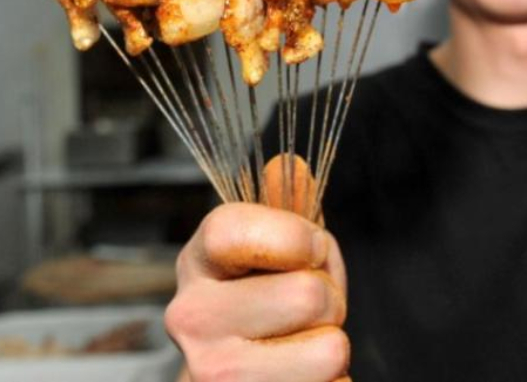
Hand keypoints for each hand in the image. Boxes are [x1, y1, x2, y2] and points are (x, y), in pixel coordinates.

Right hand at [166, 160, 349, 380]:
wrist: (238, 380)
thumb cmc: (262, 309)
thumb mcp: (275, 251)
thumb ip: (287, 208)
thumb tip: (288, 165)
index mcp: (199, 263)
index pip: (234, 229)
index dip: (293, 236)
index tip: (310, 246)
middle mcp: (193, 319)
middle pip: (307, 295)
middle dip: (329, 299)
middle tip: (308, 310)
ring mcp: (215, 375)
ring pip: (328, 349)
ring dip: (333, 346)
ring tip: (304, 345)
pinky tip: (302, 377)